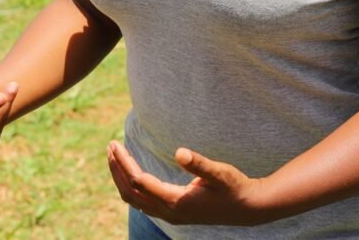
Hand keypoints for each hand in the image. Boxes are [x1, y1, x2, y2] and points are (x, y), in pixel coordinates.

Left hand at [107, 141, 268, 226]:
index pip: (138, 182)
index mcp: (176, 202)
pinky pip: (143, 202)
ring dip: (120, 178)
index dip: (124, 162)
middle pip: (130, 193)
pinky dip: (131, 186)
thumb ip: (199, 163)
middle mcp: (169, 212)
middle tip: (110, 146)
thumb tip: (179, 152)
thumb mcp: (219, 172)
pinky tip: (131, 172)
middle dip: (116, 170)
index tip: (115, 143)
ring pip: (134, 200)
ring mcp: (171, 215)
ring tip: (114, 156)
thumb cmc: (234, 187)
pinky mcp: (173, 213)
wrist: (248, 208)